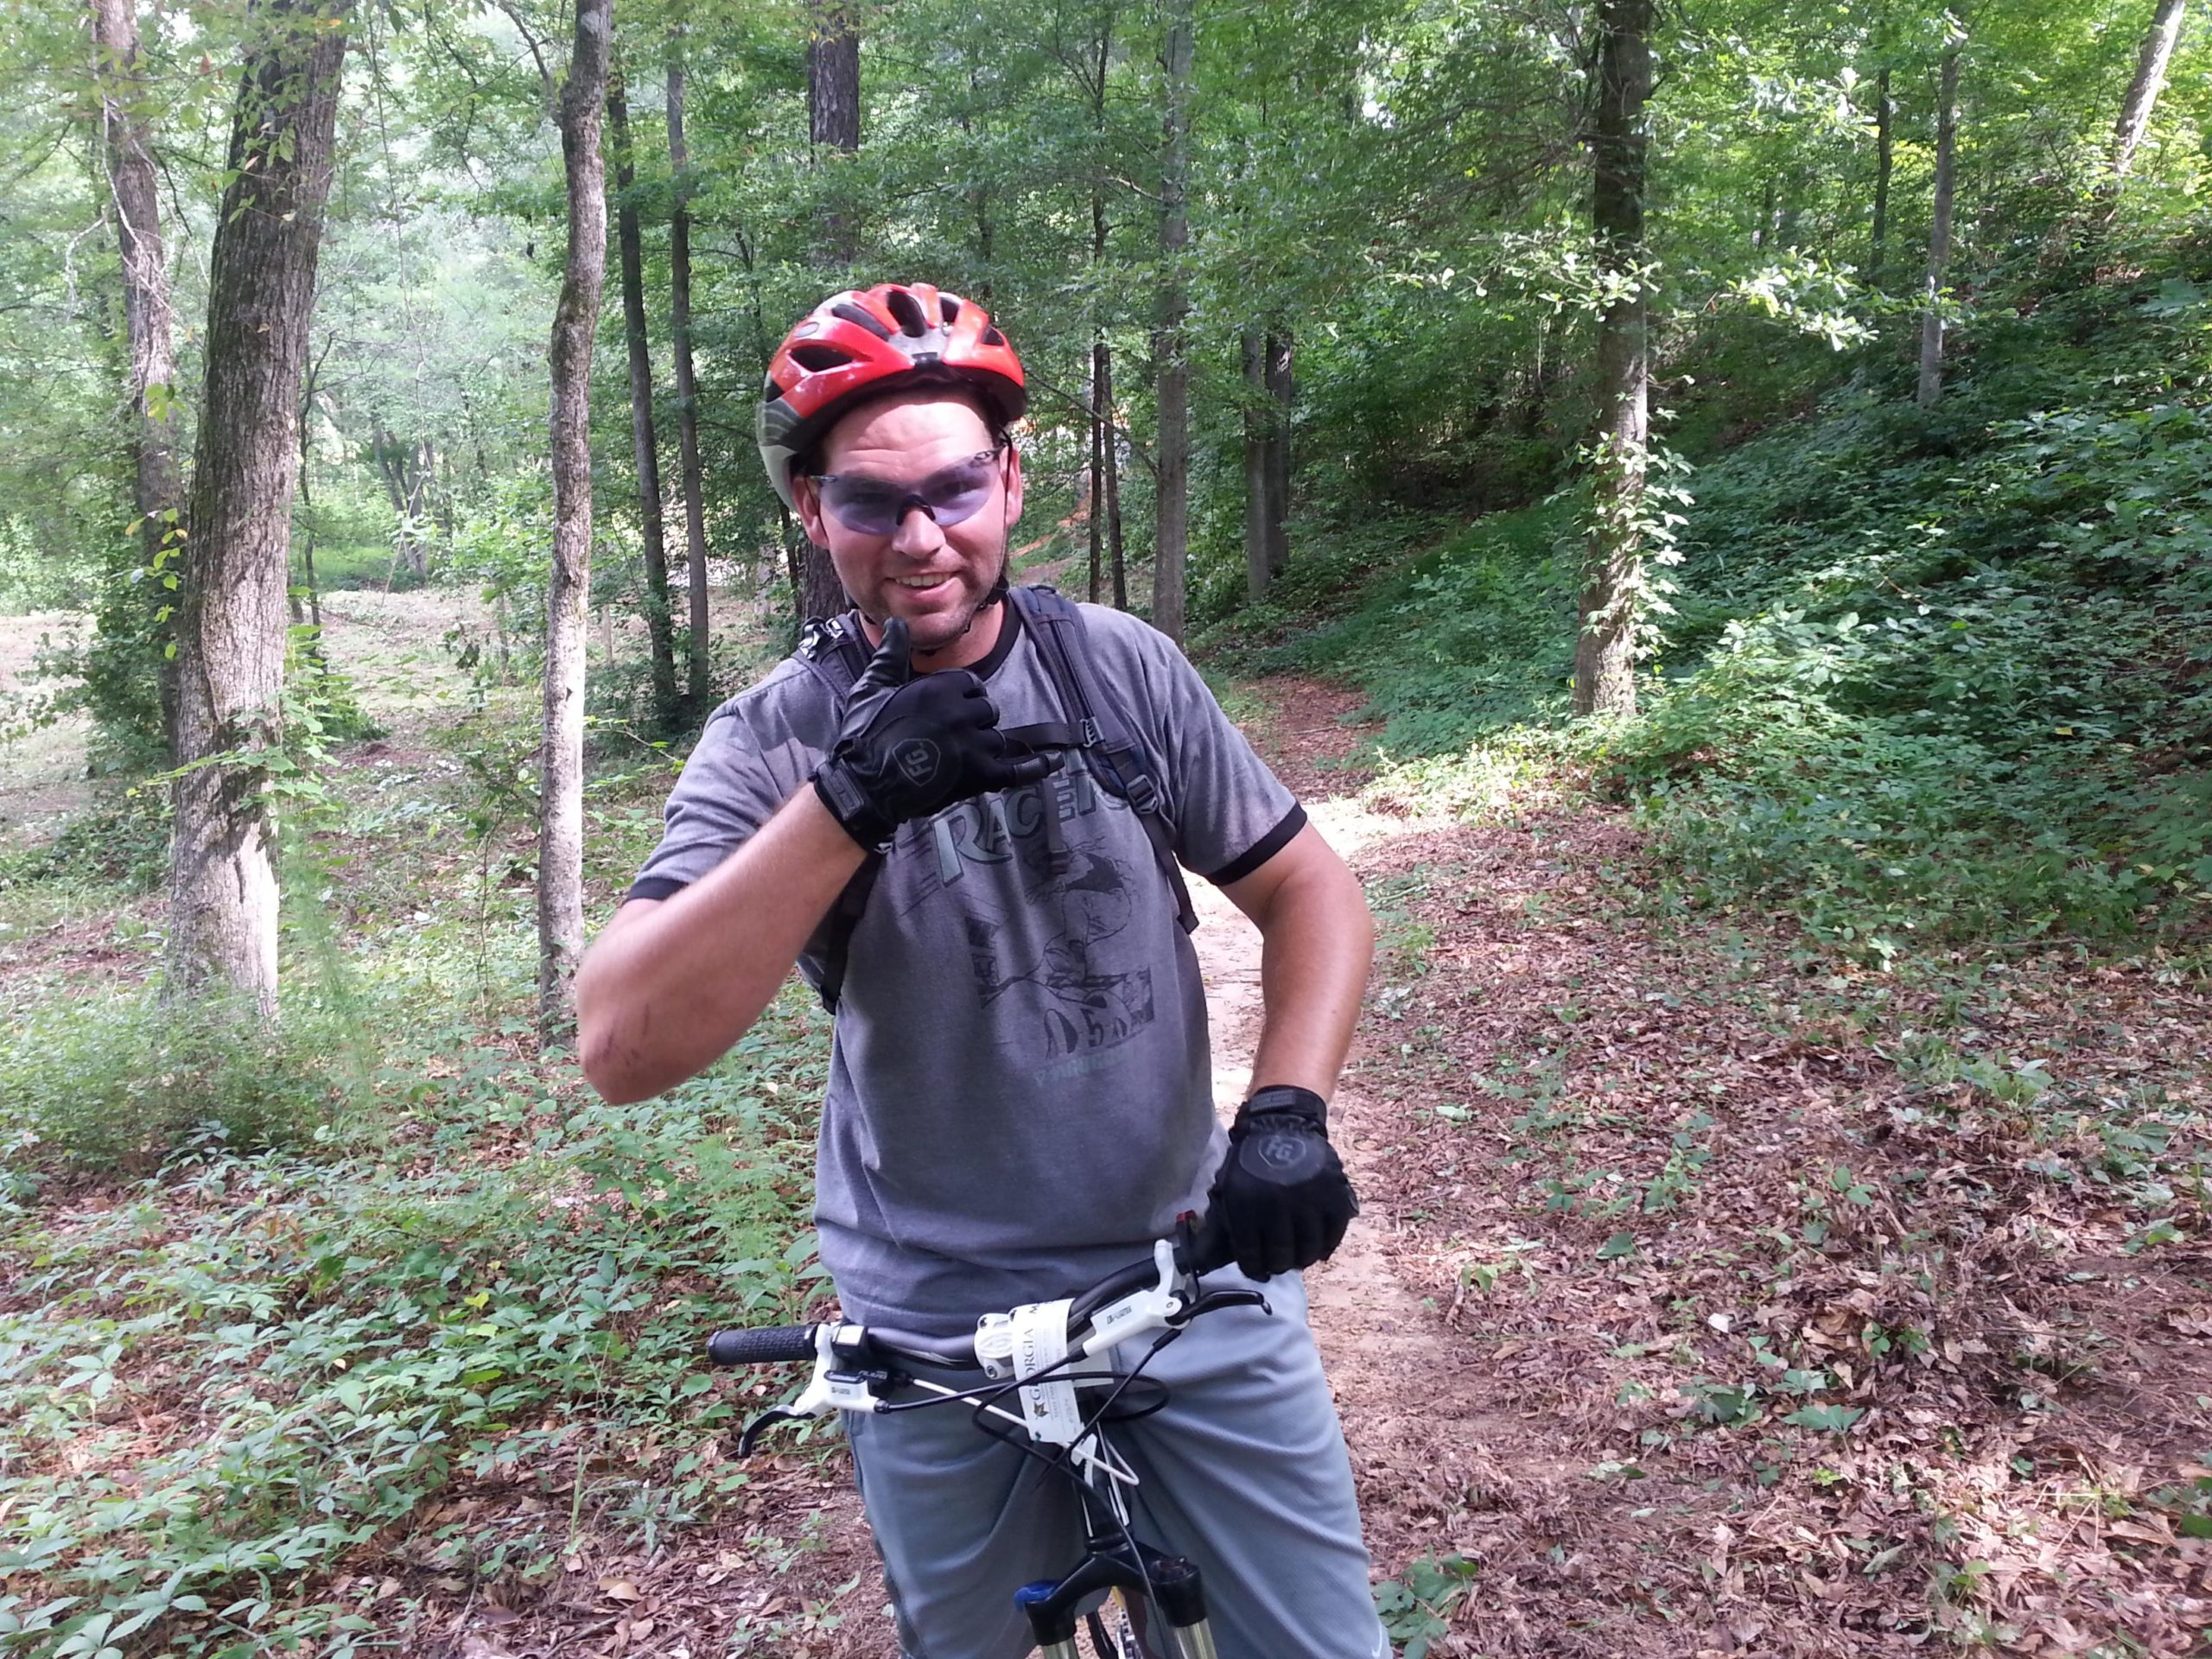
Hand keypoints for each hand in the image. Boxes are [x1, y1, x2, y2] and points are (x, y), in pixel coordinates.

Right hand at [812, 616, 1060, 849]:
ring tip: (960, 758)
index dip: (961, 698)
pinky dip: (1036, 766)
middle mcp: (962, 712)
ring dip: (984, 747)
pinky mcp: (979, 774)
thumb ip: (891, 653)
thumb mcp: (874, 687)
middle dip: (974, 722)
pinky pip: (1016, 769)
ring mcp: (974, 744)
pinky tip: (1053, 762)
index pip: (970, 685)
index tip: (947, 711)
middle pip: (987, 711)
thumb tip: (896, 623)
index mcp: (941, 688)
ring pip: (996, 739)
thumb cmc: (866, 735)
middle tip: (949, 738)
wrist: (866, 784)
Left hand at [1205, 1085, 1358, 1279]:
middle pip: (1282, 1256)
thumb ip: (1227, 1221)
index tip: (1258, 1270)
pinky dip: (1327, 1245)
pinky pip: (1334, 1233)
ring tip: (1298, 1257)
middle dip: (1278, 1265)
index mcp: (1247, 1203)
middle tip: (1279, 1264)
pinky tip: (1319, 1248)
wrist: (1282, 1123)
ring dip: (1303, 1259)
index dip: (1254, 1268)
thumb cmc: (1251, 1159)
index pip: (1251, 1254)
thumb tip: (1214, 1258)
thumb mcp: (1229, 1187)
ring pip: (1309, 1249)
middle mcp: (1278, 1204)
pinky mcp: (1333, 1194)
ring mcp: (1309, 1199)